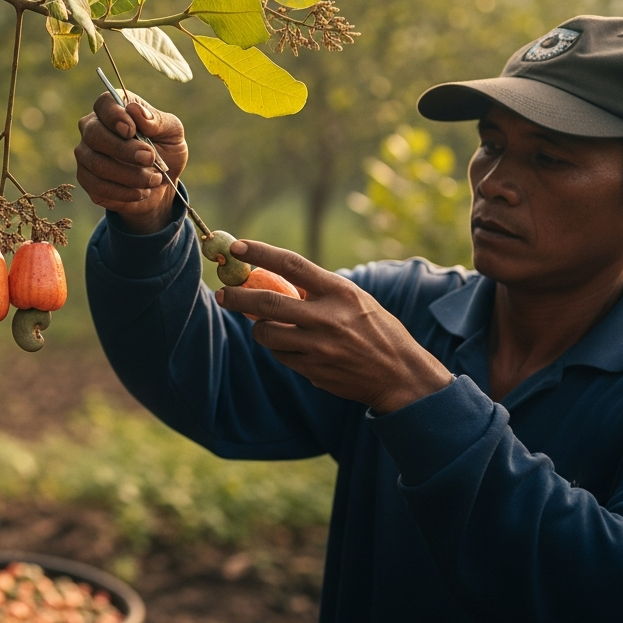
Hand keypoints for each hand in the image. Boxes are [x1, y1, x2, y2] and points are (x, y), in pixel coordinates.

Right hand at [75, 92, 187, 234]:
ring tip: (154, 179)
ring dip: (129, 174)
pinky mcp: (87, 179)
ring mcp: (86, 154)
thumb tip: (135, 111)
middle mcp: (93, 128)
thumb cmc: (165, 149)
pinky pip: (98, 186)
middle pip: (94, 134)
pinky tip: (141, 192)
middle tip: (149, 158)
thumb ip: (157, 120)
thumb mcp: (172, 132)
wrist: (161, 183)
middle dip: (123, 149)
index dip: (114, 116)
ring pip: (97, 163)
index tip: (131, 131)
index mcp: (114, 109)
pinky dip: (124, 192)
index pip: (104, 104)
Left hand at [214, 240, 452, 413]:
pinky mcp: (314, 370)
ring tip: (269, 327)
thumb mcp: (355, 301)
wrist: (400, 375)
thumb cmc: (376, 330)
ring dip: (260, 329)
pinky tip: (296, 348)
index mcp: (341, 292)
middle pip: (268, 303)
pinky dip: (280, 349)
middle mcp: (329, 317)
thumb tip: (273, 280)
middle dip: (238, 297)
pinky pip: (281, 355)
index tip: (238, 247)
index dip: (262, 254)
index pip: (293, 265)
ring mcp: (320, 346)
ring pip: (268, 333)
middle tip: (223, 294)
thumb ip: (318, 291)